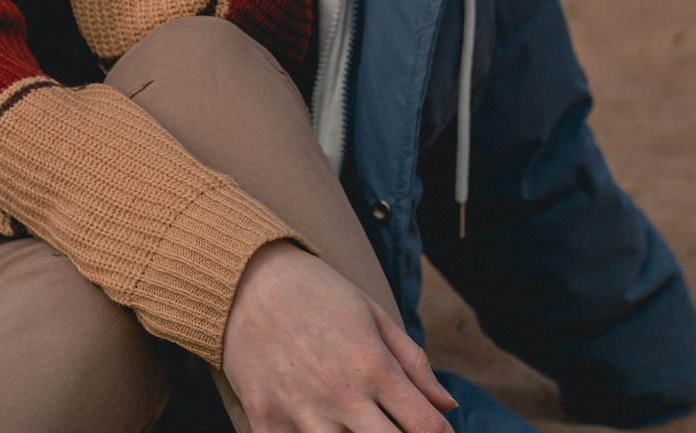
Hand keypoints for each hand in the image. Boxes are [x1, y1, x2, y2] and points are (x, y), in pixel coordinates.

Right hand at [221, 242, 456, 431]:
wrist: (247, 278)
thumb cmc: (317, 292)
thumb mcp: (372, 313)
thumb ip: (413, 361)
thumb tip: (448, 404)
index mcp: (373, 365)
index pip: (426, 426)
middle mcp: (341, 394)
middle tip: (397, 429)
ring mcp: (302, 412)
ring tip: (356, 425)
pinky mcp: (265, 422)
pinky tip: (317, 427)